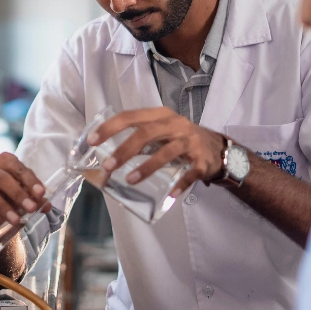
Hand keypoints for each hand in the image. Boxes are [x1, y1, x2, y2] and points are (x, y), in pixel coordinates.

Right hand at [0, 152, 47, 231]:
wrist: (1, 215)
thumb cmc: (16, 200)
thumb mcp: (29, 198)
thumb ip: (36, 199)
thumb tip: (46, 205)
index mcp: (6, 161)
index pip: (18, 167)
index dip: (30, 181)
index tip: (41, 194)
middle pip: (1, 177)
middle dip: (18, 193)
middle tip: (31, 209)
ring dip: (0, 204)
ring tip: (15, 219)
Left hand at [87, 107, 226, 195]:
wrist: (218, 148)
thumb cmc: (180, 139)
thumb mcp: (161, 131)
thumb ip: (139, 140)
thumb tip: (107, 160)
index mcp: (160, 115)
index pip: (130, 116)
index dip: (110, 127)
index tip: (92, 141)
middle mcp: (175, 125)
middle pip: (146, 133)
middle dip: (125, 149)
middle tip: (108, 165)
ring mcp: (190, 142)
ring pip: (167, 152)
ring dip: (147, 167)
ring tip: (130, 180)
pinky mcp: (202, 161)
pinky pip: (190, 173)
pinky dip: (180, 184)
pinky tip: (170, 194)